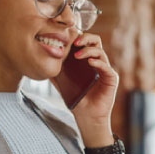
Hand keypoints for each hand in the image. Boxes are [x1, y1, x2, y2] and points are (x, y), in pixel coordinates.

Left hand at [63, 33, 117, 147]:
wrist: (87, 116)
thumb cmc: (77, 100)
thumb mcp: (62, 83)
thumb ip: (55, 73)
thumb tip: (43, 62)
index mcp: (87, 61)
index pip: (85, 42)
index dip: (77, 37)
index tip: (66, 37)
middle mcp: (97, 62)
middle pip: (95, 42)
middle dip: (85, 38)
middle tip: (74, 42)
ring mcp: (105, 70)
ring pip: (100, 52)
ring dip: (88, 50)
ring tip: (77, 55)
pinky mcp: (111, 78)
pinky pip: (106, 66)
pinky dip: (98, 62)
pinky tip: (89, 63)